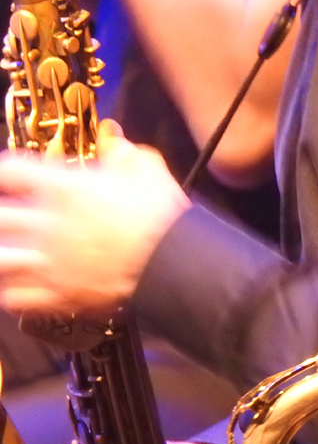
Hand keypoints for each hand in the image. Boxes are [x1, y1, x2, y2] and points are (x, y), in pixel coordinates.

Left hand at [0, 119, 189, 315]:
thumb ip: (126, 155)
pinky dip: (13, 293)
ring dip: (2, 256)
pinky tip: (18, 289)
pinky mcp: (62, 295)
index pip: (9, 172)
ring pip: (0, 260)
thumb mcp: (149, 171)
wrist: (175, 264)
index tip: (6, 177)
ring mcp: (51, 262)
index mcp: (64, 189)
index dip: (2, 174)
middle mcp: (49, 225)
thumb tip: (117, 145)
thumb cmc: (162, 218)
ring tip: (8, 254)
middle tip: (5, 216)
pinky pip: (17, 298)